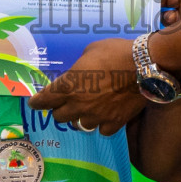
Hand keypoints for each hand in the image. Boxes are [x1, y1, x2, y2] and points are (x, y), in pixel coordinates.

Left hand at [29, 37, 145, 135]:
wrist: (145, 66)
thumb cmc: (116, 52)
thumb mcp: (91, 51)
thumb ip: (80, 65)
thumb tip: (81, 71)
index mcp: (68, 86)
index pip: (44, 100)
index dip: (38, 103)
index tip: (35, 103)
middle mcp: (78, 105)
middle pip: (59, 116)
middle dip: (60, 109)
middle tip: (66, 102)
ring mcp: (96, 117)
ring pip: (79, 125)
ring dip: (80, 118)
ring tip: (88, 110)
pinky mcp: (113, 123)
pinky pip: (101, 130)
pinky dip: (101, 124)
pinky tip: (106, 116)